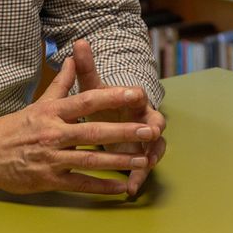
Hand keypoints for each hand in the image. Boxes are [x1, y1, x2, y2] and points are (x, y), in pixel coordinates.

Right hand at [0, 55, 158, 194]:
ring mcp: (51, 159)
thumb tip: (73, 58)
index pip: (87, 101)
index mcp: (52, 112)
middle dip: (125, 131)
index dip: (113, 97)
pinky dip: (102, 186)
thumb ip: (61, 83)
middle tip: (149, 129)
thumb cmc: (14, 128)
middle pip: (94, 131)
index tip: (136, 94)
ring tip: (143, 159)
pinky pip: (80, 184)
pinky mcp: (48, 180)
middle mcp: (52, 134)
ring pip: (91, 160)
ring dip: (120, 161)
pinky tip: (121, 187)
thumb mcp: (38, 103)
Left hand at [71, 38, 166, 194]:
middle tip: (150, 136)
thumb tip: (78, 42)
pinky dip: (138, 178)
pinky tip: (131, 190)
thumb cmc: (102, 102)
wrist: (113, 118)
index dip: (139, 96)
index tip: (137, 96)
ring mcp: (145, 140)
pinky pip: (143, 169)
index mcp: (134, 100)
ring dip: (150, 158)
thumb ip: (86, 68)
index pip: (141, 95)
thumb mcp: (92, 87)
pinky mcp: (141, 157)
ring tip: (144, 168)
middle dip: (152, 131)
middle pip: (155, 124)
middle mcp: (144, 119)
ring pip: (155, 149)